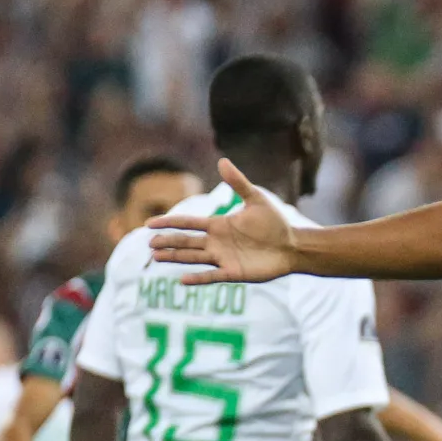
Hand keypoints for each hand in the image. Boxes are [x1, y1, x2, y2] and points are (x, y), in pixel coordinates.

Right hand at [144, 159, 298, 284]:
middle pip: (186, 242)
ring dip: (175, 258)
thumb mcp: (256, 199)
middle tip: (149, 243)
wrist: (292, 246)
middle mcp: (216, 242)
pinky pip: (211, 276)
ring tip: (157, 257)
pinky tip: (182, 280)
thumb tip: (222, 160)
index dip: (169, 223)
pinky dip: (198, 278)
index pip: (188, 223)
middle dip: (168, 242)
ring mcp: (223, 258)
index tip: (150, 223)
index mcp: (218, 225)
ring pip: (193, 258)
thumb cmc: (275, 223)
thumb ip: (238, 183)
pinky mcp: (233, 273)